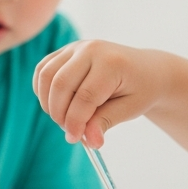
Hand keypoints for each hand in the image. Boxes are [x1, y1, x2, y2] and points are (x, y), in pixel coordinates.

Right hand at [33, 40, 167, 147]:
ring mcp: (76, 47)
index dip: (76, 121)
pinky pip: (43, 70)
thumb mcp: (130, 109)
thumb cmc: (140, 90)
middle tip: (69, 131)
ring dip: (48, 103)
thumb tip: (90, 141)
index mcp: (112, 63)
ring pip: (46, 75)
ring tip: (64, 119)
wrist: (145, 69)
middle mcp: (91, 49)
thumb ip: (106, 122)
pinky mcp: (66, 51)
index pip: (85, 96)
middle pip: (60, 84)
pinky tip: (55, 104)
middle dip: (59, 114)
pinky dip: (42, 90)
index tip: (75, 138)